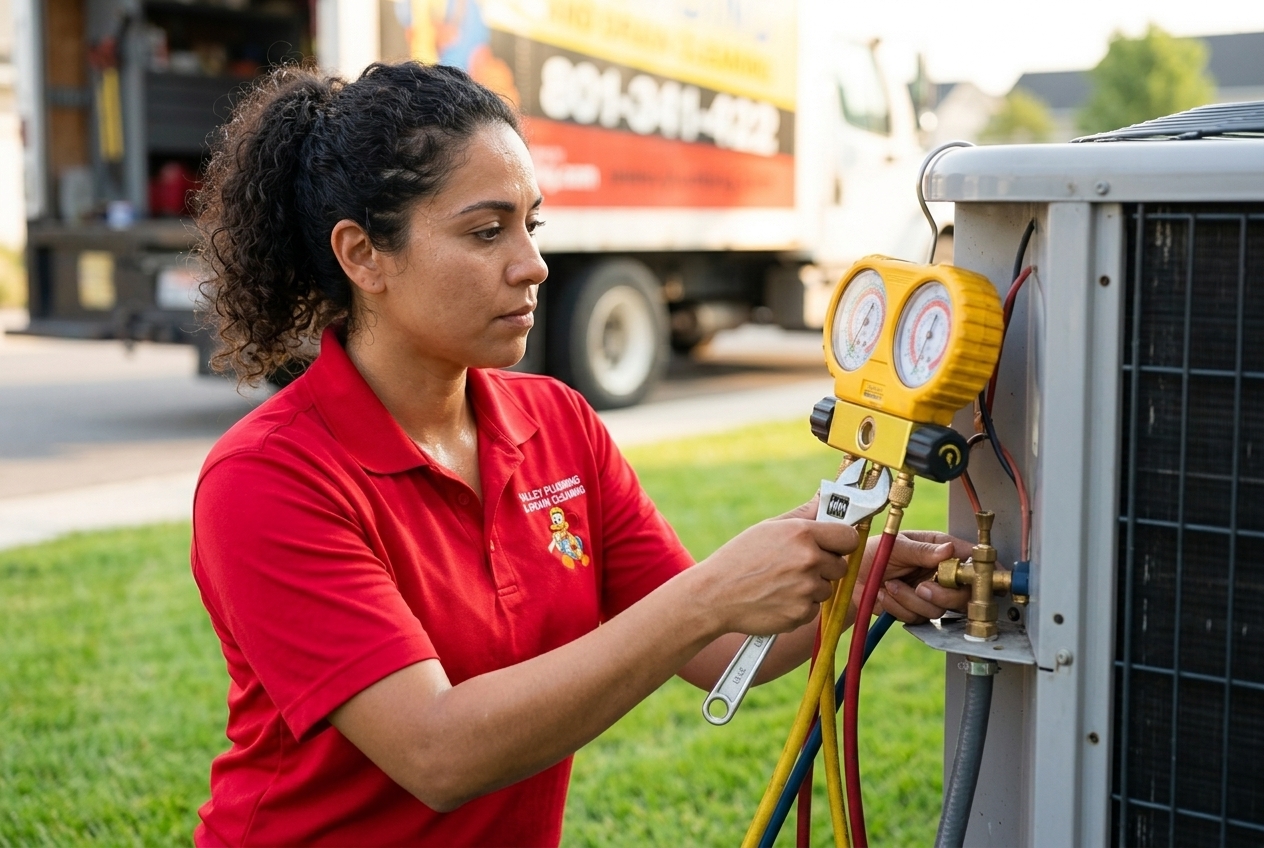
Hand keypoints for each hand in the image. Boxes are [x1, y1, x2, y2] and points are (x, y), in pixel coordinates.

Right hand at [696, 497, 858, 636]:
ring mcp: (806, 589)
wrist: (715, 595)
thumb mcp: (769, 528)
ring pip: (826, 589)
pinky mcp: (801, 614)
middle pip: (841, 566)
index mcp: (803, 533)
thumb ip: (804, 514)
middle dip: (825, 567)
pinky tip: (777, 598)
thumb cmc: (740, 557)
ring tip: (781, 583)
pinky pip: (813, 608)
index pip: (848, 537)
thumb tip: (826, 497)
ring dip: (811, 588)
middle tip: (798, 566)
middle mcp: (808, 560)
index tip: (834, 545)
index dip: (842, 542)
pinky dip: (799, 606)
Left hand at [852, 530, 972, 623]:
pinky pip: (917, 618)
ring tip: (891, 584)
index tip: (972, 577)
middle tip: (922, 588)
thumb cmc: (872, 552)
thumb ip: (922, 550)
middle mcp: (938, 573)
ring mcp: (928, 594)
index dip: (976, 570)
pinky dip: (898, 607)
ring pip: (938, 609)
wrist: (850, 576)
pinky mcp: (915, 611)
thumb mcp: (896, 545)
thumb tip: (948, 549)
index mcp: (939, 549)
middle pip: (962, 594)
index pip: (969, 560)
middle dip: (942, 595)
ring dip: (910, 599)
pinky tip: (885, 594)